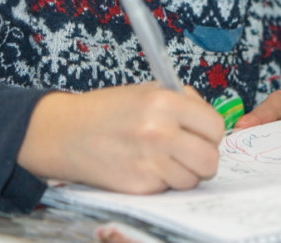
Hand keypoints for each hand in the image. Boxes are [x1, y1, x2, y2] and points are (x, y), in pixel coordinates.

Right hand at [17, 83, 225, 192]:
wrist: (65, 133)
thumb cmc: (108, 110)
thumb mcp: (148, 90)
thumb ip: (184, 101)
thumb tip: (209, 121)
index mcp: (165, 102)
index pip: (215, 126)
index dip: (210, 132)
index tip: (202, 134)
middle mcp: (159, 132)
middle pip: (210, 159)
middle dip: (204, 158)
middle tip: (191, 152)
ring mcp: (148, 162)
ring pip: (192, 179)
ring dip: (184, 173)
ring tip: (165, 159)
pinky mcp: (137, 186)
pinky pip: (168, 188)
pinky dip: (162, 182)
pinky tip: (145, 166)